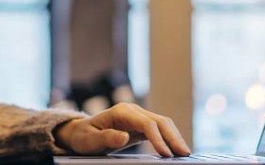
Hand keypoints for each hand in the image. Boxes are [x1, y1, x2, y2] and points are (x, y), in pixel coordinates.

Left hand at [53, 103, 190, 157]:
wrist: (80, 132)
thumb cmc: (83, 137)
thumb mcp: (90, 140)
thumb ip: (106, 138)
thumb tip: (124, 136)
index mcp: (121, 111)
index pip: (146, 123)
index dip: (158, 138)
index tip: (166, 154)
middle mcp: (132, 111)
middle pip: (159, 121)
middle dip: (173, 136)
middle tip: (184, 154)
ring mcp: (137, 117)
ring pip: (162, 124)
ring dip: (174, 137)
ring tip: (184, 153)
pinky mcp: (140, 125)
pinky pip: (159, 130)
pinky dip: (169, 138)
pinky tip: (175, 149)